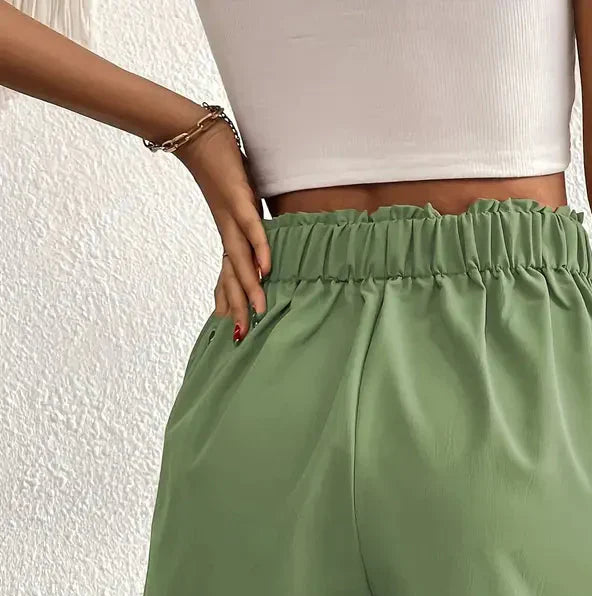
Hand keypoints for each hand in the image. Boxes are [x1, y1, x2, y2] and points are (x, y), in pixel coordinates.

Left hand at [176, 121, 268, 340]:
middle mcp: (226, 230)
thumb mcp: (236, 199)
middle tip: (242, 336)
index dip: (229, 299)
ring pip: (240, 258)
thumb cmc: (219, 165)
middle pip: (233, 275)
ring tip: (258, 310)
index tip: (231, 327)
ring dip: (249, 286)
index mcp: (226, 233)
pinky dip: (259, 247)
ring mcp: (231, 216)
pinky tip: (266, 266)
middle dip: (238, 306)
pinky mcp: (238, 197)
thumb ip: (248, 221)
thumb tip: (259, 238)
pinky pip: (251, 227)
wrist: (194, 133)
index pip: (228, 273)